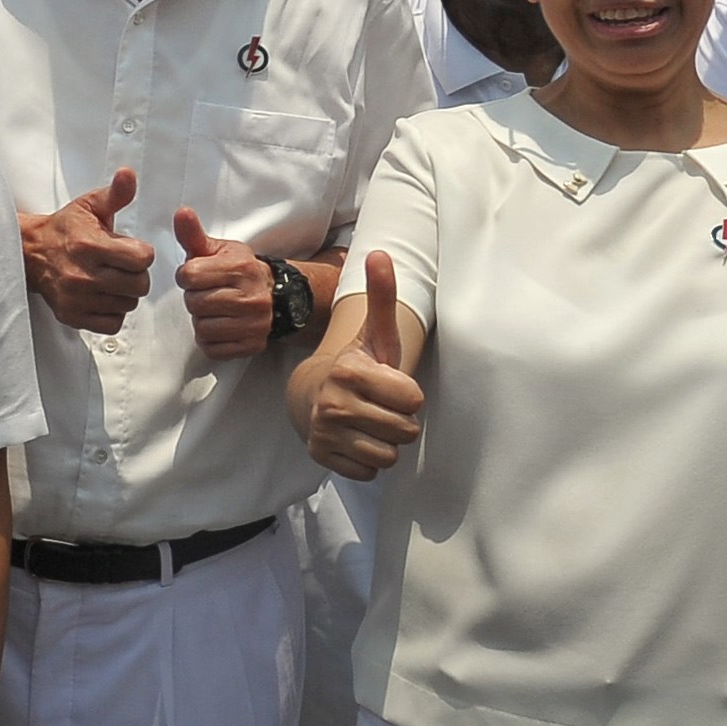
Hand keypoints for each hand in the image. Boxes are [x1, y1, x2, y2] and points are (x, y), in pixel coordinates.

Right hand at [21, 169, 151, 334]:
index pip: (143, 259)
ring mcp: (77, 299)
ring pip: (128, 305)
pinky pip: (113, 323)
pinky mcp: (73, 316)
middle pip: (140, 285)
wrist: (31, 253)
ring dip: (125, 293)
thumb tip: (128, 174)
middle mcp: (83, 275)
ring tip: (110, 279)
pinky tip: (103, 296)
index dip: (142, 253)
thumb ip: (115, 193)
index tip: (130, 249)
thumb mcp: (90, 205)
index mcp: (90, 246)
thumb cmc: (66, 228)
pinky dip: (113, 312)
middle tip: (123, 265)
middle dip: (137, 274)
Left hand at [173, 207, 273, 361]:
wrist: (277, 295)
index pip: (189, 275)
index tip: (198, 276)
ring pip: (202, 328)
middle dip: (195, 298)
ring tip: (215, 310)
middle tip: (209, 293)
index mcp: (241, 268)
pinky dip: (210, 340)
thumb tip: (181, 212)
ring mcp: (254, 324)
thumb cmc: (240, 271)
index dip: (187, 276)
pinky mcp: (252, 346)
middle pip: (194, 303)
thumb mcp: (219, 249)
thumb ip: (194, 234)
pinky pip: (212, 349)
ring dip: (202, 320)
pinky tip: (221, 326)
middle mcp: (252, 297)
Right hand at [300, 252, 424, 479]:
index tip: (389, 384)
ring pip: (389, 455)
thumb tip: (380, 253)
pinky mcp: (322, 456)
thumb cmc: (358, 366)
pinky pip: (370, 472)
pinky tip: (356, 440)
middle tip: (380, 406)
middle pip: (404, 430)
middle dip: (399, 420)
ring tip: (370, 423)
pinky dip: (368, 460)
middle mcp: (333, 402)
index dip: (408, 394)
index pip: (413, 399)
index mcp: (350, 370)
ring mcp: (325, 432)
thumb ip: (381, 297)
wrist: (312, 395)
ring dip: (386, 443)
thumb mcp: (374, 334)